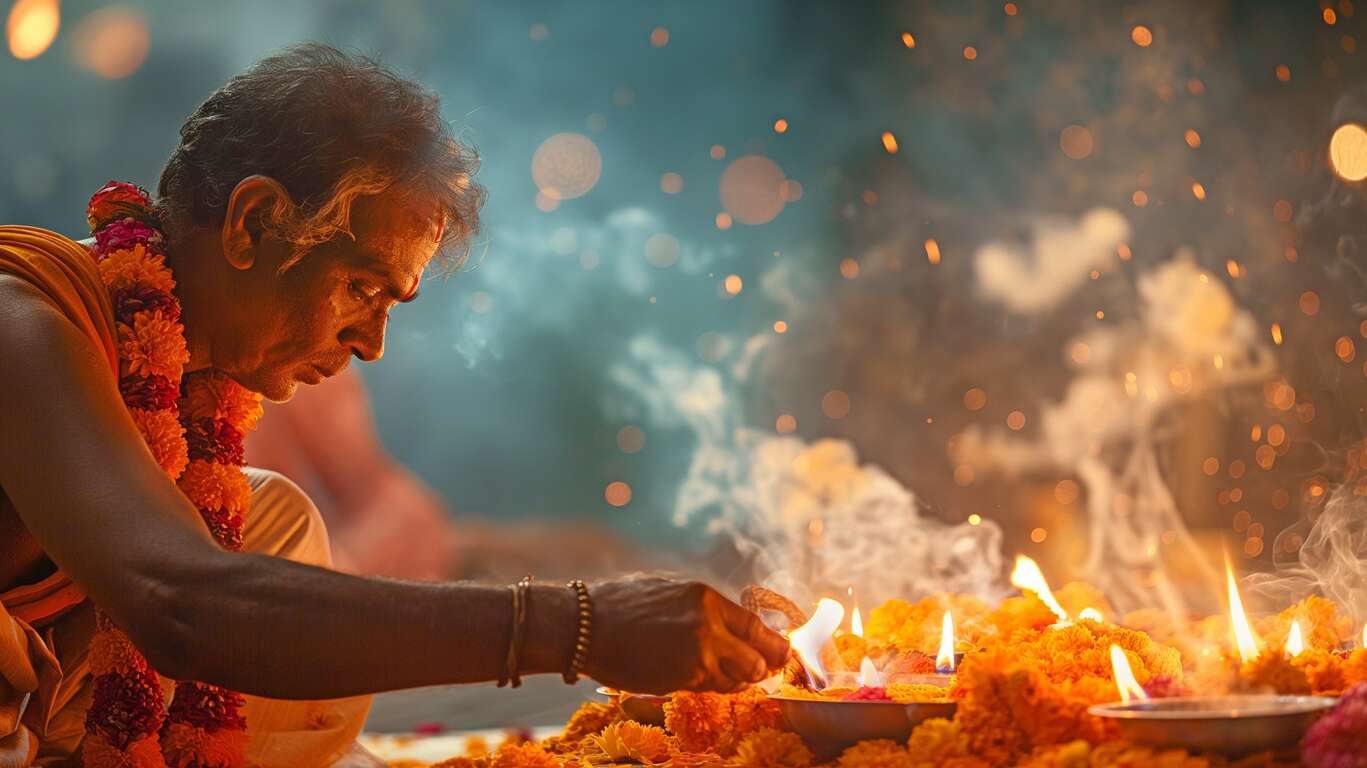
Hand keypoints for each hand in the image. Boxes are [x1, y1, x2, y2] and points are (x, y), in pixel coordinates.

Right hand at [583, 577, 789, 694]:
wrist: (584, 626)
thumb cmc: (620, 606)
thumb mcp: (670, 592)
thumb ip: (703, 609)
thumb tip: (732, 625)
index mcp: (706, 599)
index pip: (755, 626)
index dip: (773, 644)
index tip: (782, 653)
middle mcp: (708, 625)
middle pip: (755, 659)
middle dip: (760, 670)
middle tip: (760, 673)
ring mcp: (696, 654)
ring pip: (734, 679)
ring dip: (733, 681)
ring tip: (719, 674)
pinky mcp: (680, 678)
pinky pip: (708, 688)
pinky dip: (707, 686)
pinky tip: (692, 676)